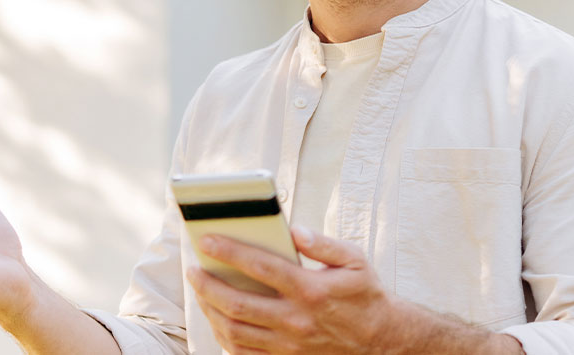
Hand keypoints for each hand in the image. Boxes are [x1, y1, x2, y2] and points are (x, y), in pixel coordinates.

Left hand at [187, 226, 395, 353]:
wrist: (380, 341)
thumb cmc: (364, 295)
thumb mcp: (355, 260)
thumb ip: (324, 243)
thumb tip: (294, 230)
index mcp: (310, 289)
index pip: (261, 267)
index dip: (230, 251)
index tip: (208, 239)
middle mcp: (296, 319)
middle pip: (238, 303)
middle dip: (208, 284)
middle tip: (194, 269)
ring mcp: (288, 344)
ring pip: (235, 330)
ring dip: (211, 310)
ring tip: (201, 291)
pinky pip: (243, 353)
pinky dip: (224, 336)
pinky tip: (218, 319)